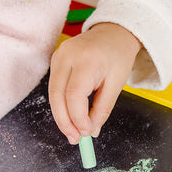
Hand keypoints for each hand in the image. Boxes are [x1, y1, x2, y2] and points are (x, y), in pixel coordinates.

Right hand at [49, 22, 141, 142]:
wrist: (112, 33)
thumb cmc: (117, 56)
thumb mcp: (117, 84)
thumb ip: (103, 109)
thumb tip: (91, 131)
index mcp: (87, 60)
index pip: (74, 95)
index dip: (77, 118)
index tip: (86, 132)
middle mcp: (67, 56)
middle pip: (57, 96)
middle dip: (65, 122)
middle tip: (75, 139)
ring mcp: (58, 56)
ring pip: (53, 93)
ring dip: (61, 116)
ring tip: (73, 132)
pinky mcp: (55, 60)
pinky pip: (54, 87)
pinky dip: (61, 104)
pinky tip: (70, 116)